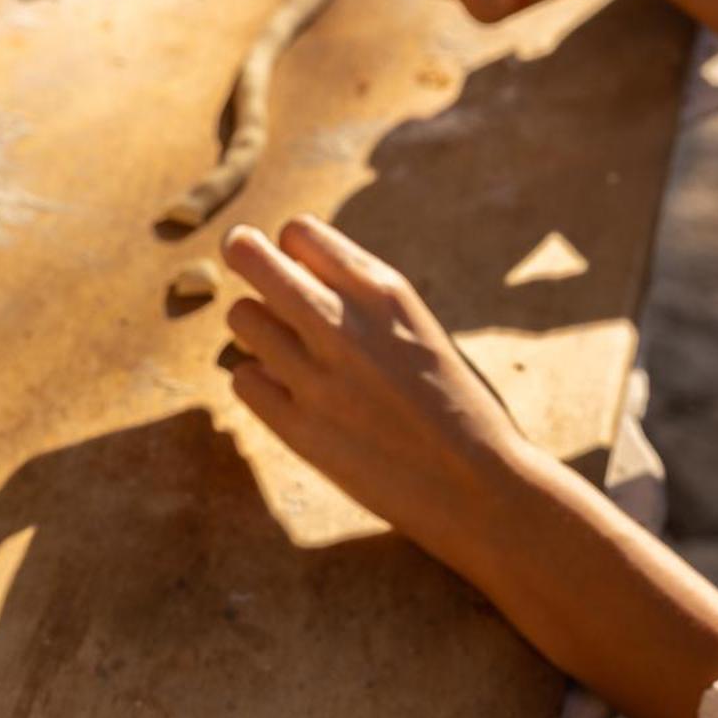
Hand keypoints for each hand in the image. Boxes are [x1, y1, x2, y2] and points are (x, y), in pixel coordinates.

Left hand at [218, 215, 526, 580]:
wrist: (476, 485)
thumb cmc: (451, 404)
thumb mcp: (416, 327)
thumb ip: (360, 298)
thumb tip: (289, 269)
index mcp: (383, 292)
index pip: (299, 233)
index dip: (290, 249)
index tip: (296, 268)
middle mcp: (343, 325)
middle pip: (252, 257)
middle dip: (243, 253)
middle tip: (241, 254)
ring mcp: (316, 377)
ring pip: (241, 317)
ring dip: (256, 328)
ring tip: (285, 350)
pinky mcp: (297, 428)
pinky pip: (243, 379)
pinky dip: (259, 382)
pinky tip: (288, 394)